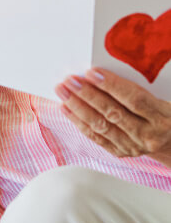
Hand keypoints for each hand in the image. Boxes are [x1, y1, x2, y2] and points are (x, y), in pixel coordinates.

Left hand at [55, 68, 170, 166]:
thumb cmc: (166, 112)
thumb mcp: (164, 96)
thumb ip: (141, 86)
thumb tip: (107, 69)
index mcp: (162, 116)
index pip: (134, 99)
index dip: (111, 85)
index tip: (91, 72)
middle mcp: (149, 134)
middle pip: (112, 113)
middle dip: (87, 95)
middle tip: (69, 80)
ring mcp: (134, 146)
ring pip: (101, 126)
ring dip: (78, 107)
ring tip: (62, 92)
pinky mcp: (122, 152)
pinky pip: (97, 137)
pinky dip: (79, 122)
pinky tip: (67, 109)